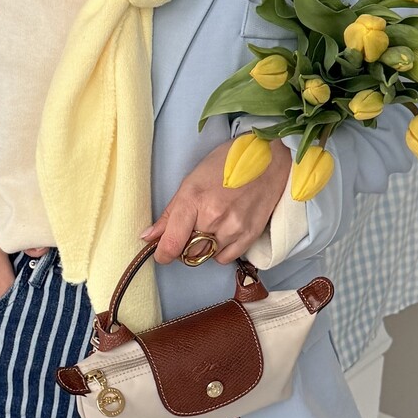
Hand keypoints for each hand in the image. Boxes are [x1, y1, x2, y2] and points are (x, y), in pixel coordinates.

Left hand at [139, 138, 291, 264]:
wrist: (269, 159)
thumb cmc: (227, 163)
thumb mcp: (192, 181)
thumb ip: (170, 213)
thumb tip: (149, 236)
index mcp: (194, 200)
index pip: (172, 243)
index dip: (162, 253)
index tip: (161, 253)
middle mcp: (213, 217)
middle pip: (188, 253)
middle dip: (183, 247)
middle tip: (189, 231)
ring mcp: (233, 228)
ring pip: (206, 256)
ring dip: (203, 247)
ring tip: (210, 225)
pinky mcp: (250, 235)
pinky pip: (225, 258)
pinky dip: (219, 251)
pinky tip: (222, 233)